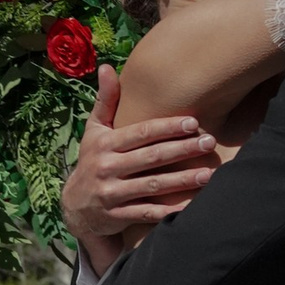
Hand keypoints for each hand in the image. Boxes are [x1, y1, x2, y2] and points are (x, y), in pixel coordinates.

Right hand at [59, 67, 218, 274]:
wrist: (75, 207)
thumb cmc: (92, 161)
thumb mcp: (93, 131)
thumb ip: (105, 101)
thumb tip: (107, 67)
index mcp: (105, 144)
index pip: (140, 134)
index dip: (167, 127)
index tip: (193, 122)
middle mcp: (107, 168)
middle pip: (151, 157)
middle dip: (182, 150)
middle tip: (209, 142)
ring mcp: (112, 194)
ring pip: (152, 186)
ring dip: (182, 181)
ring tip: (208, 174)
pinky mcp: (117, 217)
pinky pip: (146, 213)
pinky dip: (167, 211)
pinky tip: (190, 205)